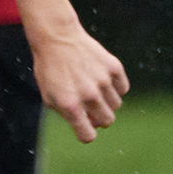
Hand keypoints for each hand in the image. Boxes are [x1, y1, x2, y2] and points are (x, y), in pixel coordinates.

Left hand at [30, 26, 128, 141]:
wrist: (57, 37)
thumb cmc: (50, 69)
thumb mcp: (49, 96)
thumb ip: (67, 114)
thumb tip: (88, 125)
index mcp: (69, 105)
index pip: (87, 135)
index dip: (87, 134)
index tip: (85, 128)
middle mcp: (88, 94)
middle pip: (107, 121)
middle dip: (100, 119)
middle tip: (92, 110)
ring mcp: (103, 80)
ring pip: (116, 105)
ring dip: (107, 102)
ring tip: (95, 91)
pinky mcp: (113, 67)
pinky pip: (123, 88)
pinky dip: (116, 88)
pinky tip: (104, 81)